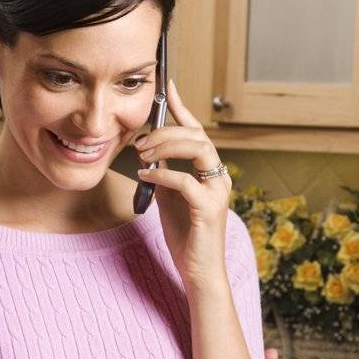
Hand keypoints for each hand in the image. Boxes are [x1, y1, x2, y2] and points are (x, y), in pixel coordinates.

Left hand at [133, 77, 230, 290]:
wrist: (198, 271)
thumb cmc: (185, 236)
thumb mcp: (168, 197)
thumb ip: (164, 173)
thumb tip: (149, 150)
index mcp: (210, 172)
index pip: (197, 132)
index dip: (181, 108)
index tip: (166, 87)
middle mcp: (218, 177)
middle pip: (198, 136)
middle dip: (166, 131)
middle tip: (140, 142)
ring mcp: (217, 191)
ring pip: (200, 150)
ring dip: (168, 146)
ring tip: (143, 155)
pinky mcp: (209, 209)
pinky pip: (186, 181)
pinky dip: (163, 174)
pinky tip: (145, 175)